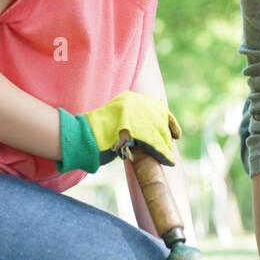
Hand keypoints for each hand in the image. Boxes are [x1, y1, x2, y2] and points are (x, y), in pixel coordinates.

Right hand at [57, 91, 181, 173]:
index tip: (175, 132)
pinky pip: (157, 143)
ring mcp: (138, 116)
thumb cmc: (97, 133)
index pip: (157, 107)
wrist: (84, 138)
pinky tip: (168, 160)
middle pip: (161, 118)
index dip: (167, 120)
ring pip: (160, 131)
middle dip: (168, 132)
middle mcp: (136, 103)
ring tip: (169, 155)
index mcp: (130, 98)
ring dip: (166, 145)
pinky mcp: (138, 130)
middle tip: (173, 142)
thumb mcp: (118, 118)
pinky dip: (164, 153)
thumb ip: (132, 119)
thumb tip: (150, 128)